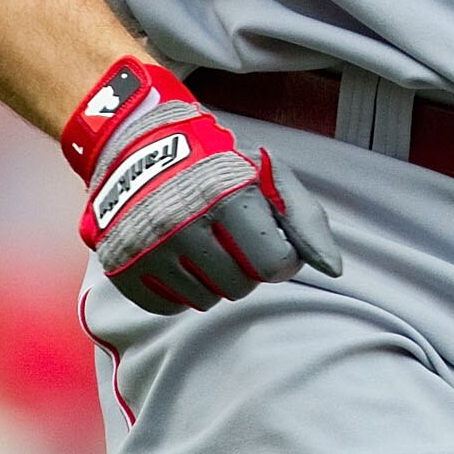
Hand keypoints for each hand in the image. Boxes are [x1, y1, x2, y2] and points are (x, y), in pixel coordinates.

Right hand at [62, 58, 343, 314]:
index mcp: (226, 196)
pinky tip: (180, 261)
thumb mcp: (269, 175)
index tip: (272, 242)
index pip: (272, 265)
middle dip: (247, 269)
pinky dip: (180, 292)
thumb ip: (306, 220)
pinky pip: (167, 308)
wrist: (141, 145)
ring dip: (215, 281)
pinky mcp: (120, 265)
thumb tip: (333, 269)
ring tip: (207, 245)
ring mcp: (147, 246)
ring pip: (205, 300)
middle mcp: (183, 222)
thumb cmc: (218, 163)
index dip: (281, 258)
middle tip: (234, 240)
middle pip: (240, 287)